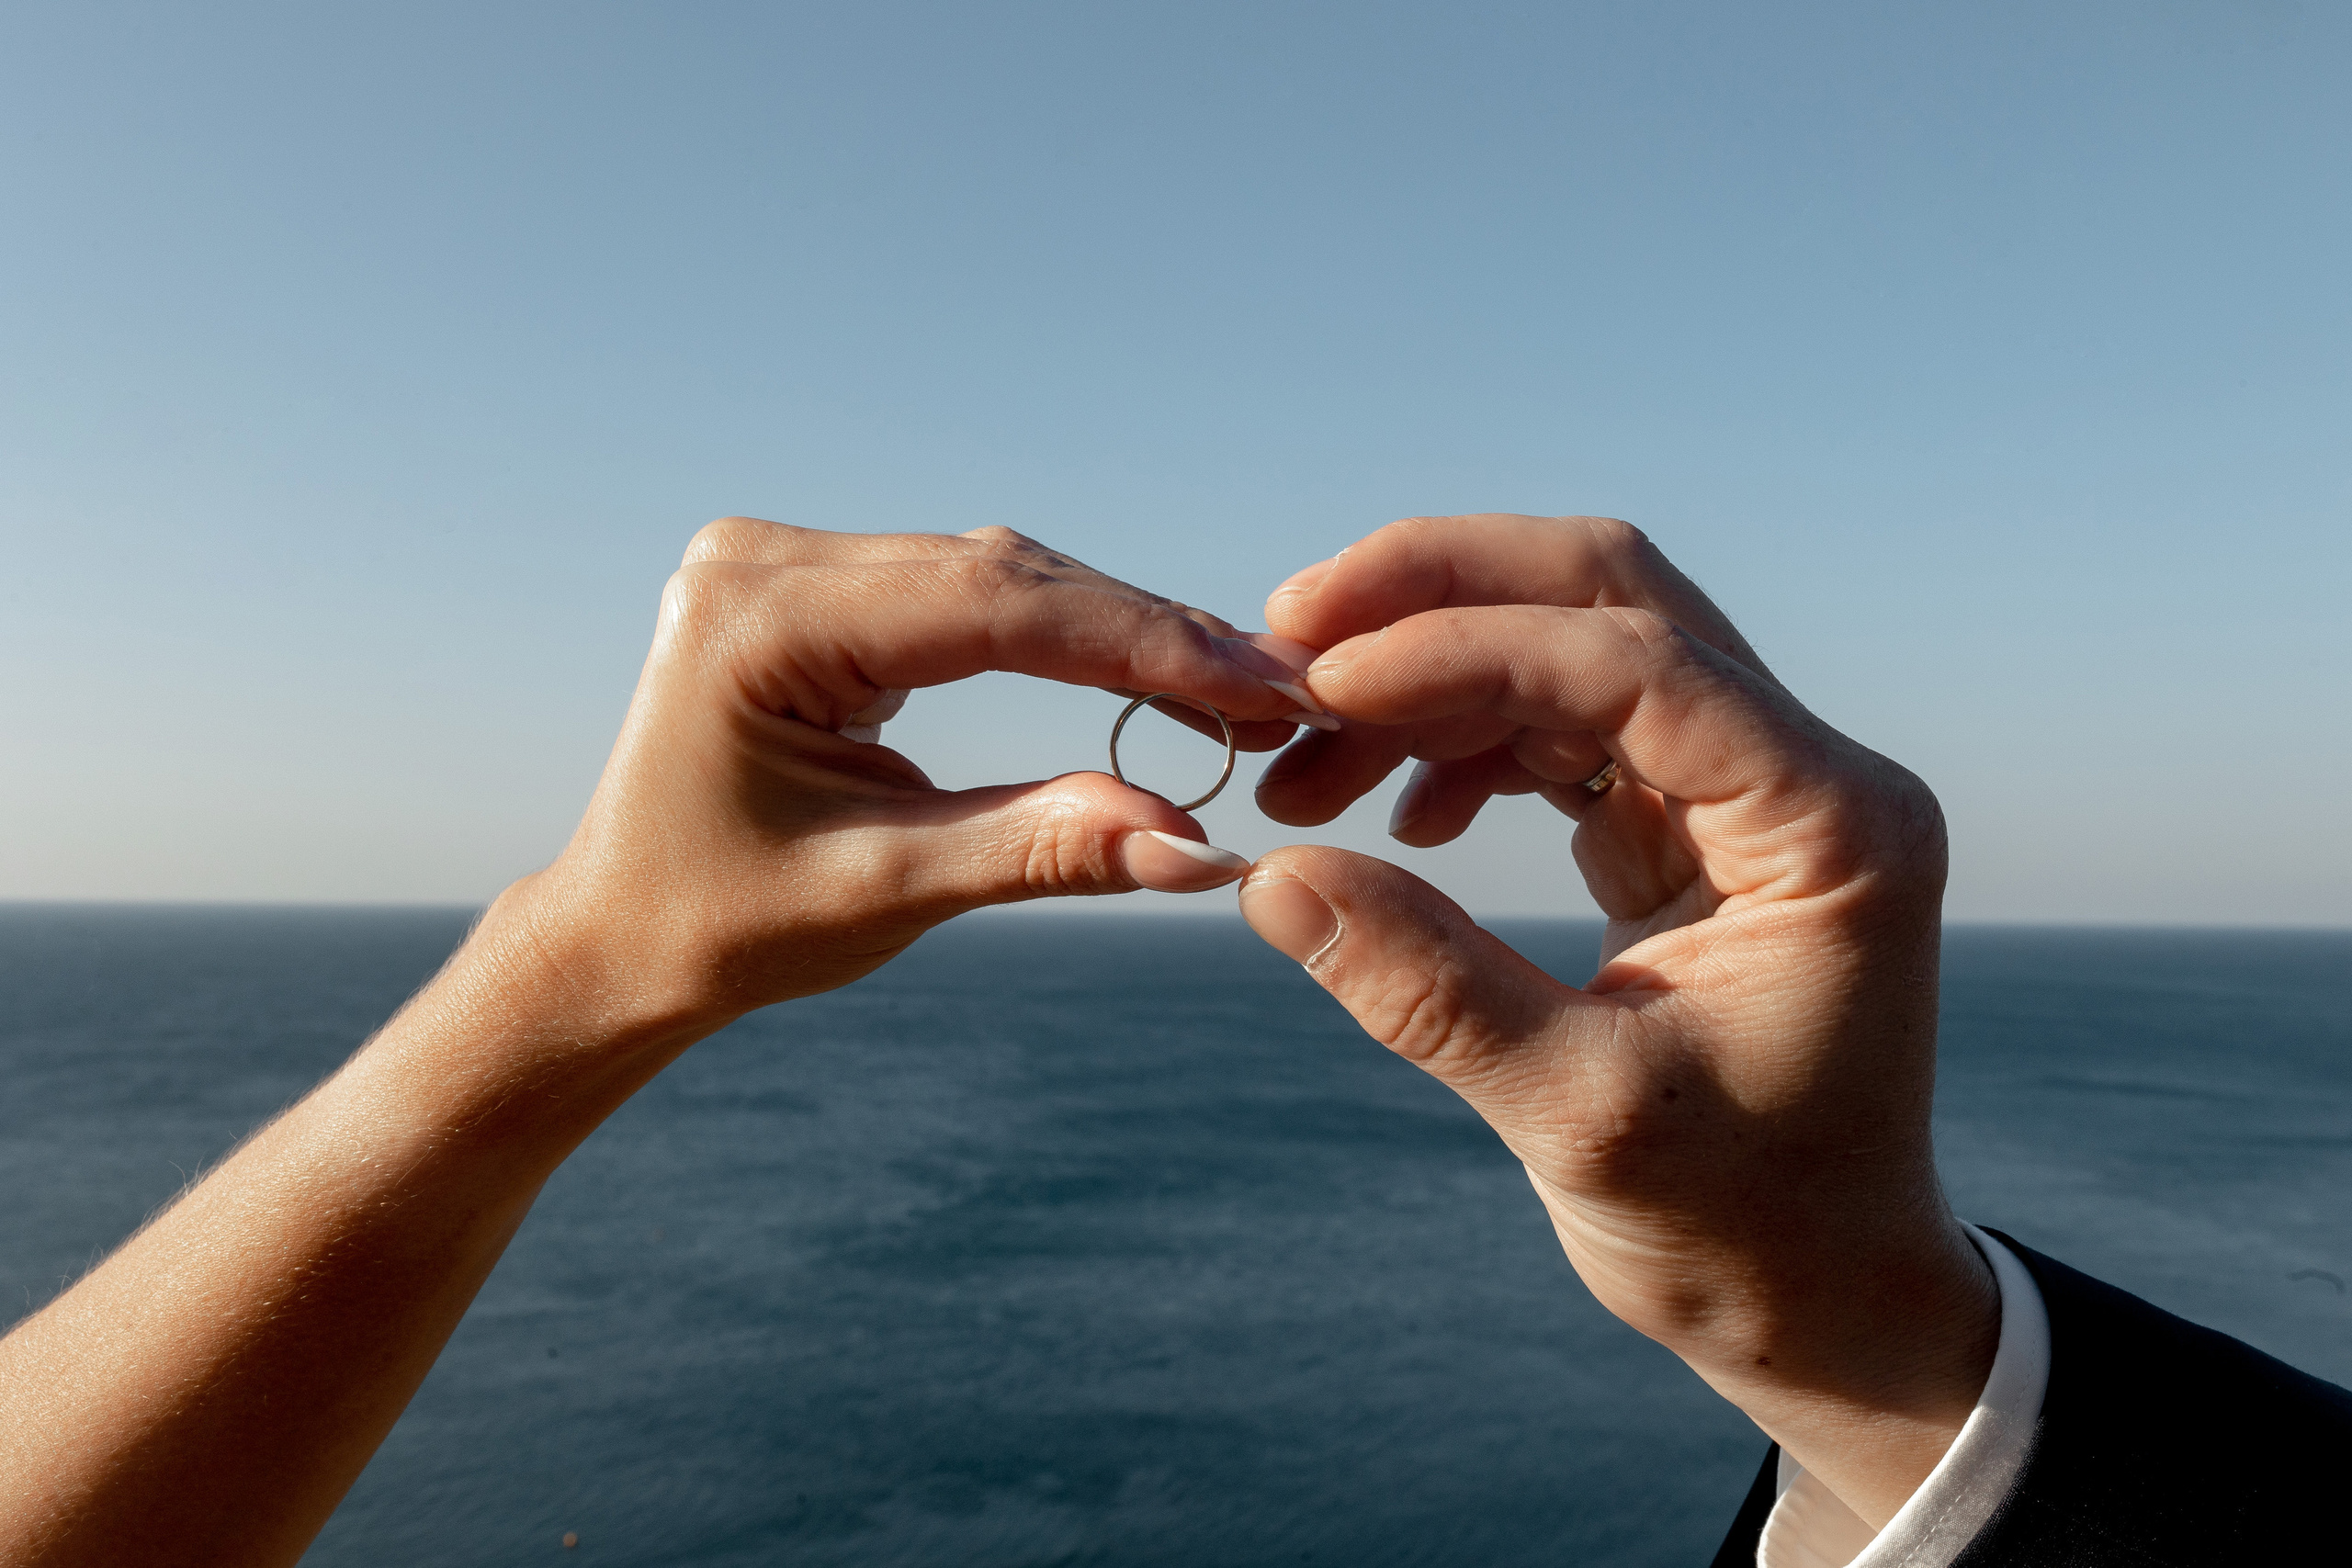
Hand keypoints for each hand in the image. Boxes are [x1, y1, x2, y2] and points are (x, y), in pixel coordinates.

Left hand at [522, 517, 1316, 1025]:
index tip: (1261, 688)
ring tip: (1244, 687)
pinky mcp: (821, 588)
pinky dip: (1068, 637)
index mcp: (756, 618)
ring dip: (1122, 632)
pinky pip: (971, 597)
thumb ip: (1039, 848)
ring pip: (1001, 579)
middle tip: (1286, 693)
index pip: (989, 606)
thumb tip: (1199, 843)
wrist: (615, 938)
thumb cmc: (721, 927)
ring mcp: (790, 562)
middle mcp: (766, 559)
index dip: (1139, 644)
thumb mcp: (885, 893)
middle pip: (1006, 577)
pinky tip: (1156, 669)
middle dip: (1150, 635)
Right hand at [1238, 514, 1995, 1526]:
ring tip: (1302, 763)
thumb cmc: (1741, 1229)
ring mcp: (1748, 791)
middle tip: (1286, 633)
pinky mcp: (1692, 826)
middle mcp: (1803, 776)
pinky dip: (1460, 739)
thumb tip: (1271, 876)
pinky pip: (1563, 727)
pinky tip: (1390, 814)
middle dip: (1439, 594)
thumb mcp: (1577, 1118)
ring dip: (1428, 675)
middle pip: (1611, 597)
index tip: (1317, 685)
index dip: (1464, 651)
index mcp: (1828, 828)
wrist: (1821, 1297)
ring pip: (1573, 648)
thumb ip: (1429, 988)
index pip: (1636, 665)